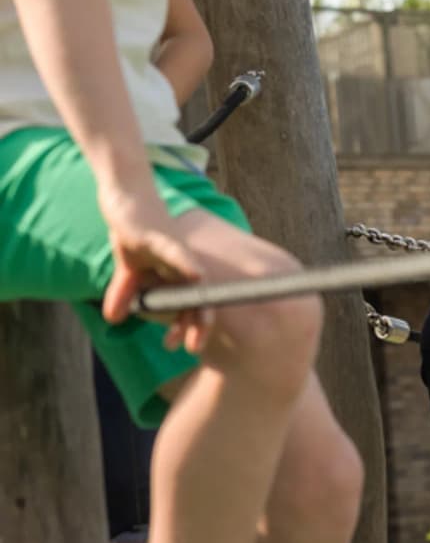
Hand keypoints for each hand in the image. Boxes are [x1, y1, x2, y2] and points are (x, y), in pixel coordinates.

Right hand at [97, 184, 210, 354]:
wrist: (128, 194)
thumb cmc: (135, 229)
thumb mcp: (127, 267)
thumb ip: (125, 292)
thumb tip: (113, 319)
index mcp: (173, 271)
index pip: (188, 302)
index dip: (189, 324)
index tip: (184, 347)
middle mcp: (180, 261)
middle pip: (197, 293)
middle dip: (199, 321)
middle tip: (195, 348)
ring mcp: (172, 246)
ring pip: (191, 276)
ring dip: (196, 300)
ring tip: (203, 323)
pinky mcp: (159, 234)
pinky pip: (175, 251)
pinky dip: (185, 264)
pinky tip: (196, 276)